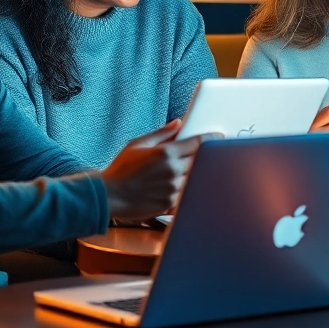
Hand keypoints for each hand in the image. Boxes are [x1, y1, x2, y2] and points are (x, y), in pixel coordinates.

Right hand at [101, 118, 219, 219]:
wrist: (109, 196)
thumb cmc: (121, 170)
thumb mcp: (138, 144)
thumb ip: (161, 133)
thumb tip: (178, 123)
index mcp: (166, 153)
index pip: (197, 143)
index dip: (210, 139)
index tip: (218, 137)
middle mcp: (172, 170)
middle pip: (201, 160)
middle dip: (205, 156)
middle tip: (206, 153)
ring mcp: (173, 188)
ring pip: (196, 178)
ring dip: (196, 173)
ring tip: (188, 171)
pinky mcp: (171, 203)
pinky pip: (187, 194)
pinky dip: (188, 188)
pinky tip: (181, 186)